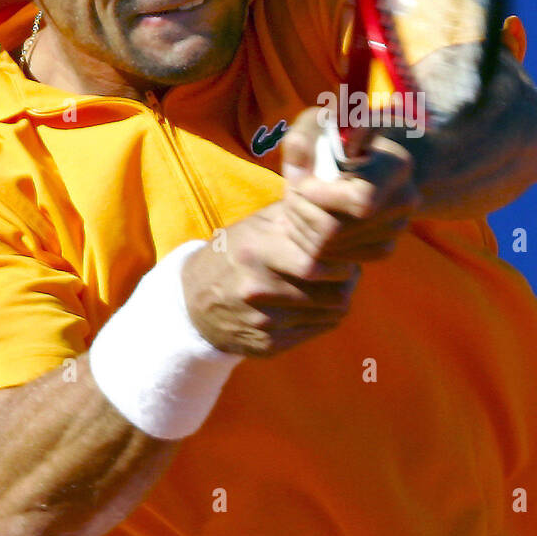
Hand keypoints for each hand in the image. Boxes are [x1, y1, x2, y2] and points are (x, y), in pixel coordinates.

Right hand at [181, 106, 417, 356]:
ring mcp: (264, 321)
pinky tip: (311, 303)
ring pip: (331, 312)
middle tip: (344, 267)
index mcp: (256, 251)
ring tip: (328, 283)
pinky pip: (318, 330)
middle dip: (346, 278)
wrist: (190, 303)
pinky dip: (323, 316)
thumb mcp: (256, 225)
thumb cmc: (233, 253)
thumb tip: (336, 190)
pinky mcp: (269, 345)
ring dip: (338, 297)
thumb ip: (296, 211)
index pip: (319, 260)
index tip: (344, 248)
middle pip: (332, 290)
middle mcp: (258, 288)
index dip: (342, 256)